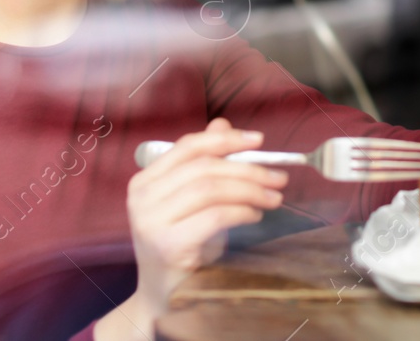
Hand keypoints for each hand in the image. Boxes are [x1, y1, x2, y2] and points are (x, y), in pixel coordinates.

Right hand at [114, 118, 287, 325]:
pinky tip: (255, 215)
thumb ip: (204, 163)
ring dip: (250, 190)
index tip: (260, 140)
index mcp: (144, 181)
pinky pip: (214, 216)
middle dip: (247, 168)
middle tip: (278, 176)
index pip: (188, 146)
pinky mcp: (168, 245)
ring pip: (210, 188)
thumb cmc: (182, 244)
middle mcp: (142, 198)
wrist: (164, 295)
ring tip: (273, 198)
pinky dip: (241, 211)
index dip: (226, 139)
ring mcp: (151, 222)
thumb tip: (224, 124)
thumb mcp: (193, 200)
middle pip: (204, 167)